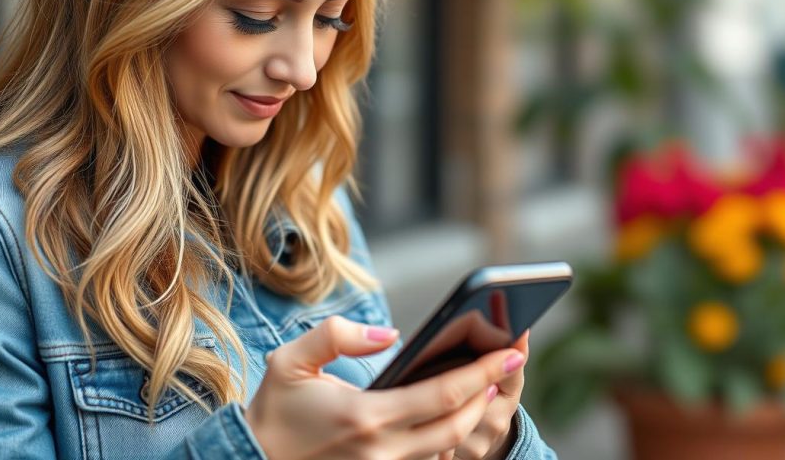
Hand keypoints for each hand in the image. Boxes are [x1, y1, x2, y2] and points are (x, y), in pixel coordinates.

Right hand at [244, 315, 525, 459]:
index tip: (512, 354)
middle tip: (505, 368)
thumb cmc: (271, 411)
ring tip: (483, 389)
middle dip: (488, 396)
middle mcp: (382, 452)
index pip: (444, 394)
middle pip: (457, 427)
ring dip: (470, 421)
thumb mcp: (291, 361)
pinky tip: (448, 418)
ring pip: (445, 451)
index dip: (484, 373)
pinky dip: (443, 443)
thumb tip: (388, 335)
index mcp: (366, 417)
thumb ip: (337, 335)